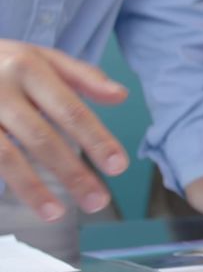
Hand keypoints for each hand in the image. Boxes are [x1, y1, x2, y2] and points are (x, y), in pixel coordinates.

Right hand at [0, 40, 128, 220]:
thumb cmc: (5, 62)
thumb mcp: (42, 57)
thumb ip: (83, 77)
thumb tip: (121, 95)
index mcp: (29, 68)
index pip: (71, 110)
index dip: (96, 140)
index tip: (118, 167)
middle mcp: (0, 89)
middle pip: (42, 138)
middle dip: (72, 173)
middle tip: (97, 202)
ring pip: (6, 156)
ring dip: (32, 188)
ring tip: (56, 214)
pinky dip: (3, 181)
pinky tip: (18, 205)